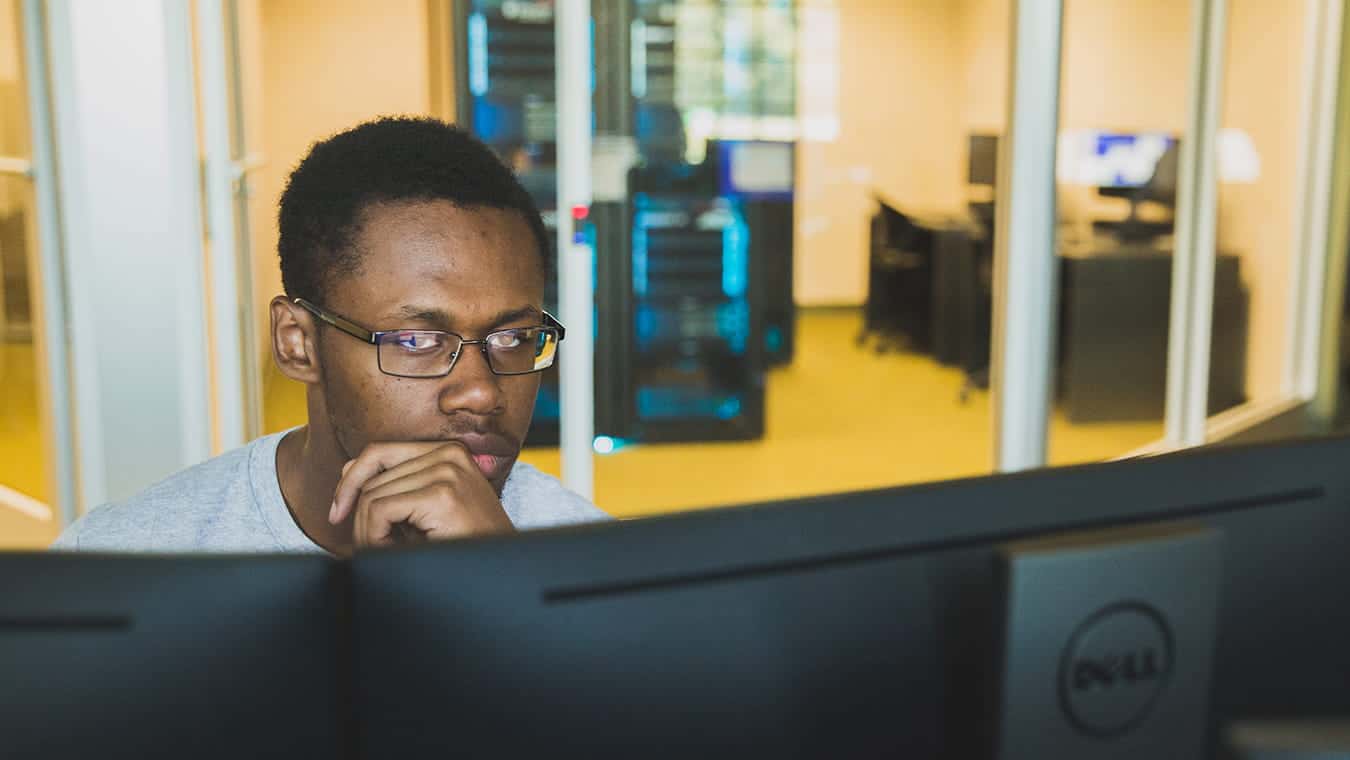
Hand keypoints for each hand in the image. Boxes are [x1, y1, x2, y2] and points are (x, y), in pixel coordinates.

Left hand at [329, 441, 515, 547]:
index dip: (350, 481)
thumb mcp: (427, 507)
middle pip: (372, 477)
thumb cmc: (465, 543)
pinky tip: (389, 550)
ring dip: (367, 529)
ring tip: (384, 550)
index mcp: (447, 451)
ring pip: (371, 494)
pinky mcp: (441, 494)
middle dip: (358, 514)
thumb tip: (349, 472)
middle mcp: (448, 453)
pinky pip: (380, 510)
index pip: (378, 452)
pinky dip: (374, 535)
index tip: (338, 512)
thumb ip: (397, 485)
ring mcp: (446, 471)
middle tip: (367, 545)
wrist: (501, 570)